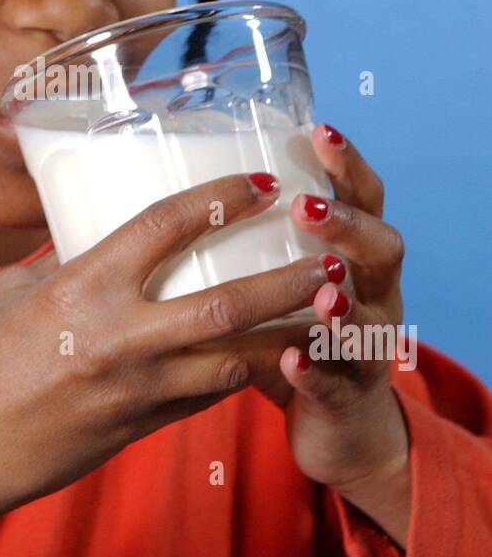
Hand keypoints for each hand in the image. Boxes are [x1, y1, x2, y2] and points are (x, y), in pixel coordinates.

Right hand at [0, 172, 343, 541]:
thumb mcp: (8, 297)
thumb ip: (61, 267)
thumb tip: (93, 243)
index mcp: (82, 288)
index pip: (167, 226)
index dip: (222, 197)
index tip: (261, 182)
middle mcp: (121, 336)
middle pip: (229, 301)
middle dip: (290, 277)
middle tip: (331, 254)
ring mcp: (137, 389)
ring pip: (237, 359)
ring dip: (289, 335)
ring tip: (330, 311)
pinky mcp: (142, 427)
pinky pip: (209, 396)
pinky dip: (244, 374)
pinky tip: (272, 358)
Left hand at [272, 123, 410, 496]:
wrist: (336, 425)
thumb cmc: (289, 335)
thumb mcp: (283, 279)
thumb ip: (255, 237)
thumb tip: (175, 172)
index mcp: (355, 254)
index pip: (363, 197)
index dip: (347, 165)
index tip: (319, 131)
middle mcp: (374, 293)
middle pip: (382, 250)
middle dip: (347, 226)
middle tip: (306, 208)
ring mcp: (367, 347)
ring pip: (370, 319)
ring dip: (341, 303)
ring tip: (322, 290)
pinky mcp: (349, 398)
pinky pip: (338, 384)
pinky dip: (315, 371)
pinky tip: (291, 360)